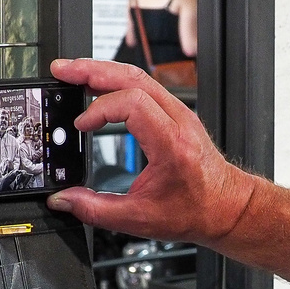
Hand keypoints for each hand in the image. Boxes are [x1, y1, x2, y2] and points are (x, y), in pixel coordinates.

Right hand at [45, 58, 257, 244]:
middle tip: (62, 70)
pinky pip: (144, 86)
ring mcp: (179, 112)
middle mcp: (178, 120)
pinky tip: (97, 84)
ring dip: (102, 70)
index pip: (133, 104)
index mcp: (171, 144)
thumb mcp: (139, 218)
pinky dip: (116, 80)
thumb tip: (63, 201)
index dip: (100, 109)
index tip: (81, 125)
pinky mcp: (175, 112)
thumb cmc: (195, 211)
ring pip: (138, 76)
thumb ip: (95, 210)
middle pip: (133, 77)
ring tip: (73, 72)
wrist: (227, 207)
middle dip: (92, 70)